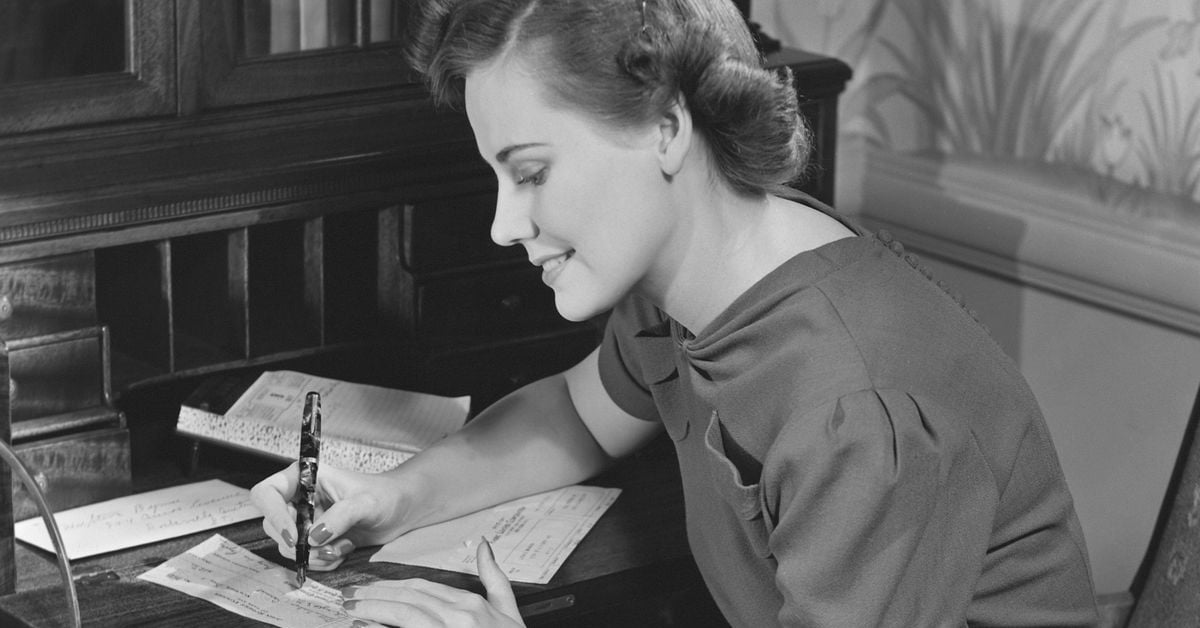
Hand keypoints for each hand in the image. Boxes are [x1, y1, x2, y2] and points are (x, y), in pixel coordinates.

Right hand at [250, 462, 411, 569]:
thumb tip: (314, 536)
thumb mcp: (366, 502)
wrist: (398, 511)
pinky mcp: (315, 540)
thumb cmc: (384, 495)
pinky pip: (306, 558)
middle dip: (298, 543)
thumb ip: (341, 516)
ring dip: (315, 555)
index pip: (266, 494)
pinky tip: (344, 549)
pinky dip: (324, 561)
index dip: (274, 516)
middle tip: (325, 547)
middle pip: (272, 525)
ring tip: (344, 545)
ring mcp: (305, 521)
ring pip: (289, 547)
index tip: (295, 536)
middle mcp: (299, 499)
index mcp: (304, 478)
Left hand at [341, 538, 524, 627]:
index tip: (372, 586)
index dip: (395, 585)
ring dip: (372, 607)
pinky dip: (381, 627)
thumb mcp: (509, 611)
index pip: (424, 587)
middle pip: (409, 596)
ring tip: (350, 607)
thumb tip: (484, 545)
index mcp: (472, 603)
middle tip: (349, 593)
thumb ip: (494, 578)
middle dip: (375, 593)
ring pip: (403, 612)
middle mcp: (460, 615)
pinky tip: (363, 624)